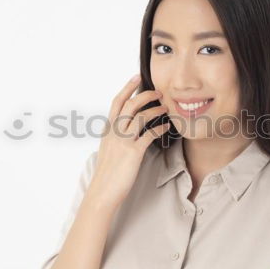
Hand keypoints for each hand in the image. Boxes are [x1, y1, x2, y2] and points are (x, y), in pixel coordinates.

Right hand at [85, 74, 170, 210]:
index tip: (136, 77)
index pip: (117, 102)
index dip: (127, 88)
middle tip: (158, 92)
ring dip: (155, 110)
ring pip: (140, 117)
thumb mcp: (107, 149)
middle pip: (129, 105)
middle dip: (145, 95)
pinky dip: (160, 128)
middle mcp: (114, 132)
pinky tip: (167, 128)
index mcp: (107, 129)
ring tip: (166, 107)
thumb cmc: (107, 173)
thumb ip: (114, 136)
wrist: (102, 191)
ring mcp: (123, 142)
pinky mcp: (133, 153)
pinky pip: (149, 135)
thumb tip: (124, 128)